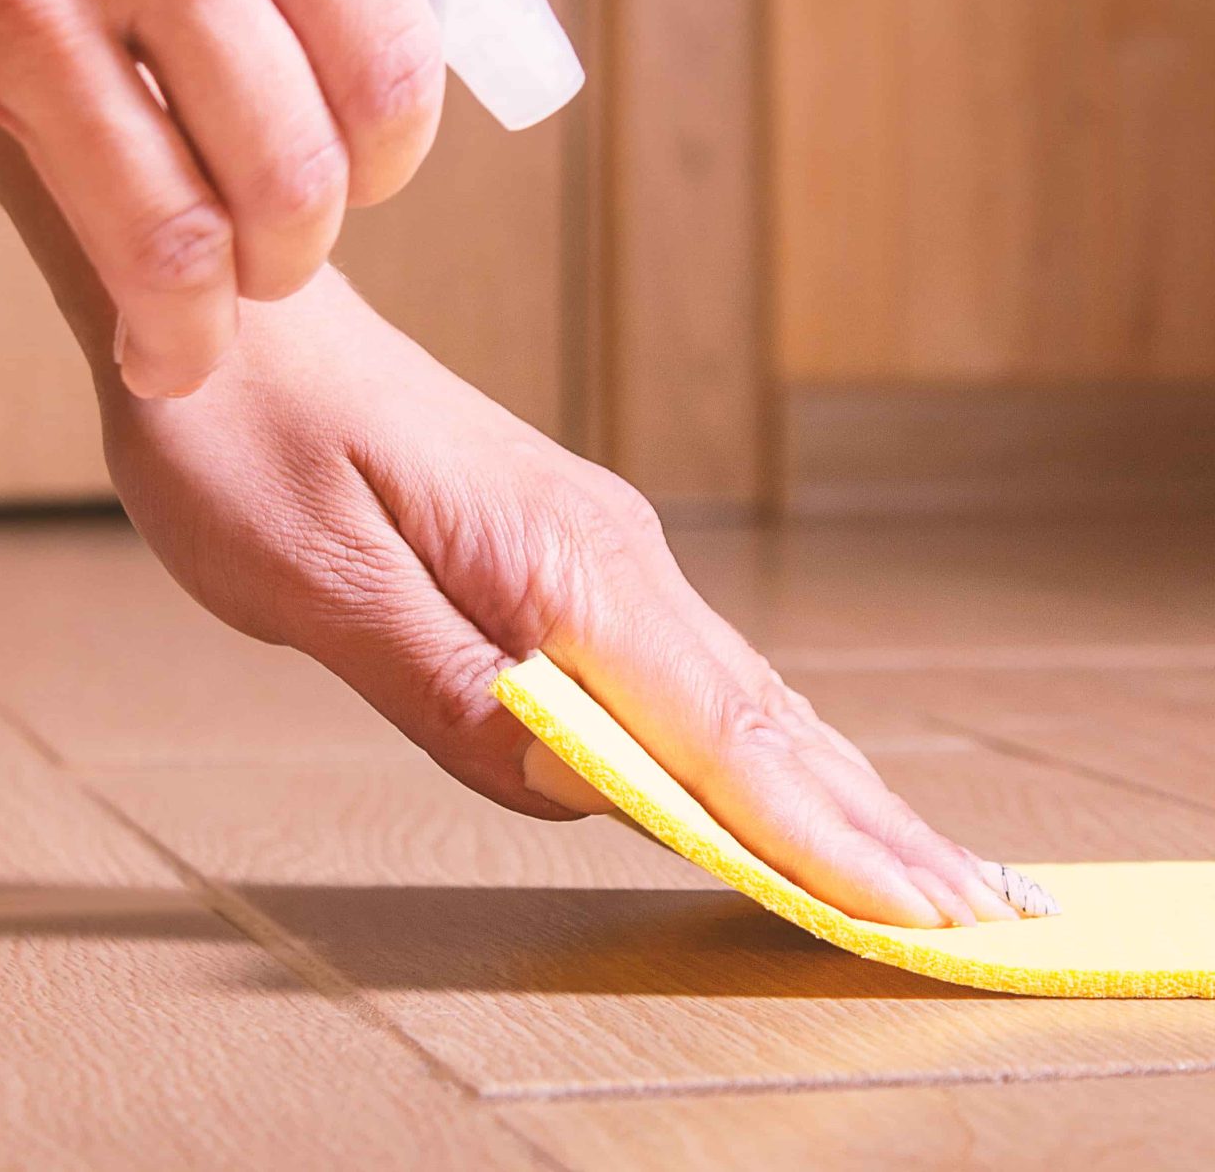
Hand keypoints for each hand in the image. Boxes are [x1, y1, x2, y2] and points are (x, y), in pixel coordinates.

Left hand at [97, 268, 1027, 928]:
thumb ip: (444, 683)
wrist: (236, 302)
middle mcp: (612, 556)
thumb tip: (573, 781)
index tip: (918, 908)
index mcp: (561, 565)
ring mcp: (602, 551)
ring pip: (748, 696)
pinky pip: (698, 672)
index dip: (822, 835)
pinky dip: (770, 745)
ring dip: (838, 789)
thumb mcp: (311, 573)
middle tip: (979, 913)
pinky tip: (797, 781)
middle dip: (873, 826)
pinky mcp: (573, 555)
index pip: (722, 733)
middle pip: (769, 720)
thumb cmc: (249, 430)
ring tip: (924, 867)